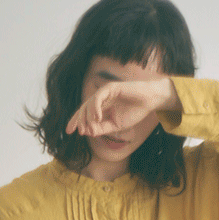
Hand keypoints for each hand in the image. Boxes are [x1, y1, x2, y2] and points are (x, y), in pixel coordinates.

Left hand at [66, 77, 180, 136]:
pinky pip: (98, 97)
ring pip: (89, 103)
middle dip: (78, 119)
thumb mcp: (115, 126)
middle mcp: (101, 99)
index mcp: (101, 107)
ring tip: (89, 128)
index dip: (76, 121)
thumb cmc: (134, 112)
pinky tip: (97, 118)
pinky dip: (95, 108)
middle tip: (78, 131)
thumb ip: (102, 129)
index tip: (69, 132)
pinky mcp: (111, 87)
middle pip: (83, 108)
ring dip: (87, 117)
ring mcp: (105, 92)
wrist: (149, 101)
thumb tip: (87, 132)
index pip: (85, 113)